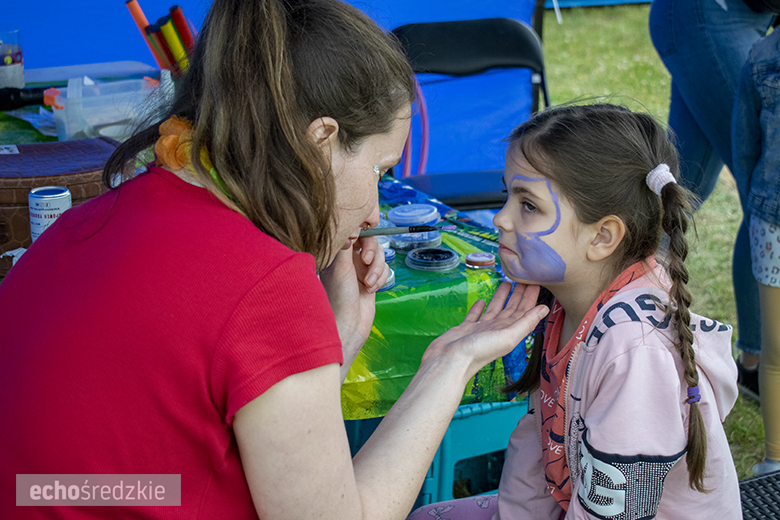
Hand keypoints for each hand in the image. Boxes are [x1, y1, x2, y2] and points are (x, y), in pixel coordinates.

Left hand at [320, 236, 388, 379]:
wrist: (347, 325)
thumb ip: (346, 244)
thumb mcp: (340, 266)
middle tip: (366, 260)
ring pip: (379, 257)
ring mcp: (360, 271)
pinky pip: (383, 271)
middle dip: (373, 252)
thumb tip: (353, 226)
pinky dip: (380, 278)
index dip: (363, 231)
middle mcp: (348, 260)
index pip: (354, 232)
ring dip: (378, 269)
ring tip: (368, 284)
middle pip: (370, 242)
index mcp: (337, 253)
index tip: (366, 233)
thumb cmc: (338, 297)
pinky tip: (371, 289)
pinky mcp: (370, 281)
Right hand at [422, 282, 548, 377]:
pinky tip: (482, 300)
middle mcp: (496, 330)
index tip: (536, 281)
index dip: (530, 297)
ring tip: (507, 283)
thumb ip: (526, 322)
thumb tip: (544, 309)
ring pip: (494, 309)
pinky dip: (479, 308)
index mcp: (508, 331)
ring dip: (501, 297)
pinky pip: (475, 315)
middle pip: (511, 308)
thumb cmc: (478, 351)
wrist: (449, 361)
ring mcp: (481, 329)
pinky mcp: (466, 328)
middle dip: (519, 294)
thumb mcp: (507, 336)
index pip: (524, 311)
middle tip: (524, 277)